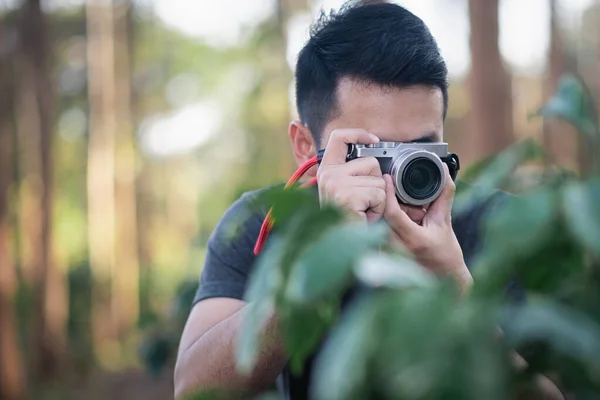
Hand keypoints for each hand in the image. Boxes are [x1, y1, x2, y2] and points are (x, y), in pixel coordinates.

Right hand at [317, 129, 386, 222]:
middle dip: (376, 183)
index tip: (374, 139)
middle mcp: (327, 175)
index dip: (358, 134)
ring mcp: (336, 184)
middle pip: (371, 162)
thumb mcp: (346, 191)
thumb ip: (354, 172)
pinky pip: (379, 194)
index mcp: (326, 170)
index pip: (339, 137)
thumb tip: (375, 149)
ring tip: (363, 211)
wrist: (342, 248)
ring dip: (378, 199)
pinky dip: (379, 209)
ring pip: (379, 180)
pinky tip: (365, 217)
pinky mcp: (348, 196)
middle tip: (363, 203)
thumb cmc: (348, 221)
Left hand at [382, 164, 472, 291]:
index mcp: (414, 240)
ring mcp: (388, 255)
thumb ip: (443, 194)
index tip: (387, 179)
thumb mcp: (445, 221)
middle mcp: (398, 249)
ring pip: (378, 224)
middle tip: (398, 196)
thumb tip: (443, 171)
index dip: (388, 194)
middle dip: (388, 202)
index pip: (392, 213)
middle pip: (381, 216)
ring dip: (387, 213)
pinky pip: (377, 234)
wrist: (445, 278)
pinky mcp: (383, 257)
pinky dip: (386, 224)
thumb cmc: (446, 253)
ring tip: (405, 215)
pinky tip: (398, 224)